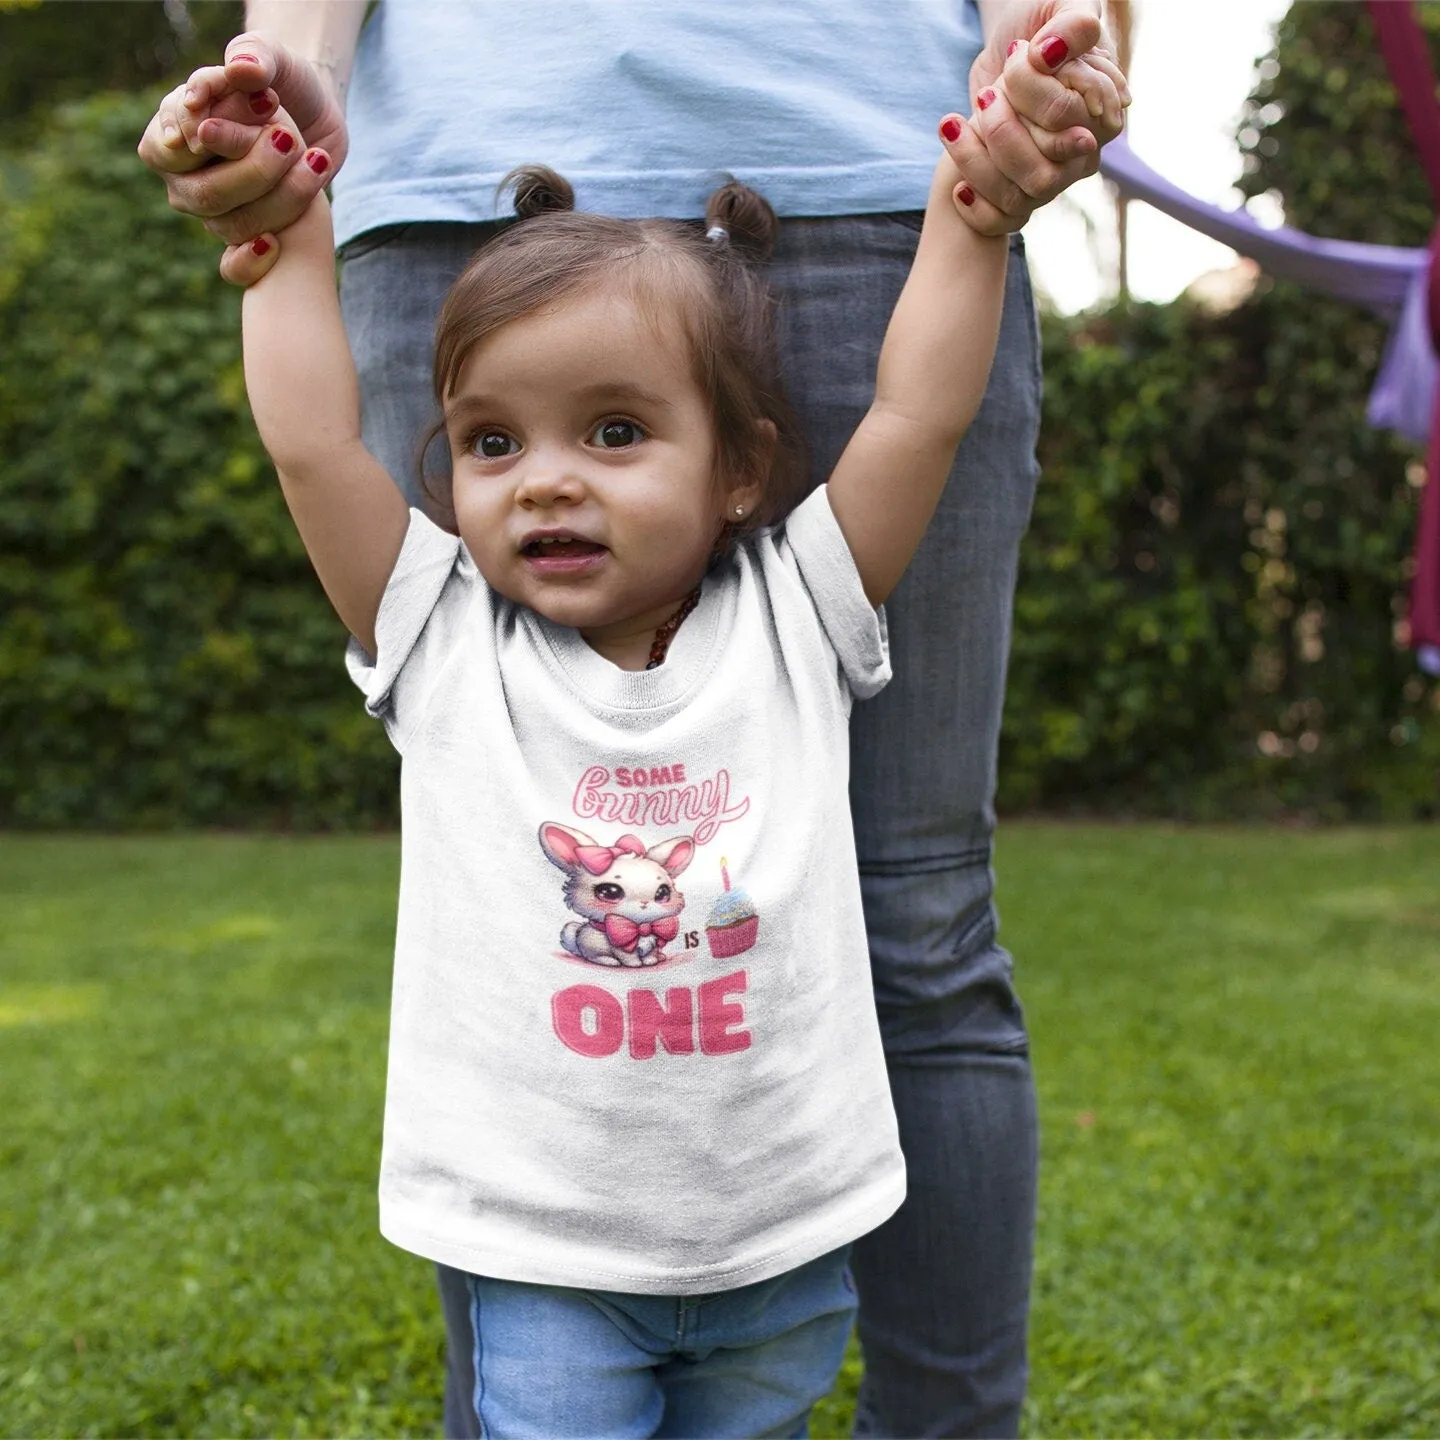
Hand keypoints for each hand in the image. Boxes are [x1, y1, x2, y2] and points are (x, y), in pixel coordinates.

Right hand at [137, 32, 347, 247]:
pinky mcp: (244, 233)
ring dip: (276, 200)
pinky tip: (275, 242)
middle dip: (252, 170)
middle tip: (287, 137)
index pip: (171, 143)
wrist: (314, 115)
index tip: (241, 119)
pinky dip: (252, 259)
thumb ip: (255, 57)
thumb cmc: (283, 79)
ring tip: (314, 161)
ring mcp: (213, 208)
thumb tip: (241, 69)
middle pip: (206, 193)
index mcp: (173, 126)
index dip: (203, 138)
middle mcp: (184, 174)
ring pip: (229, 224)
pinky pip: (234, 266)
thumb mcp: (273, 58)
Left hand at [941, 1, 1130, 234]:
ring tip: (951, 125)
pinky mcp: (1022, 193)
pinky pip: (1003, 222)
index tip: (1016, 55)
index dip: (1031, 91)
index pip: (1063, 117)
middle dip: (1001, 131)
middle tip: (986, 93)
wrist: (1010, 44)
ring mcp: (1054, 178)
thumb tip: (1053, 51)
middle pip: (1043, 173)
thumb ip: (1070, 22)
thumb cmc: (1039, 19)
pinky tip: (958, 186)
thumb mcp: (1058, 4)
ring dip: (976, 163)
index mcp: (1104, 109)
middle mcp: (1083, 153)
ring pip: (1020, 198)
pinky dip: (976, 209)